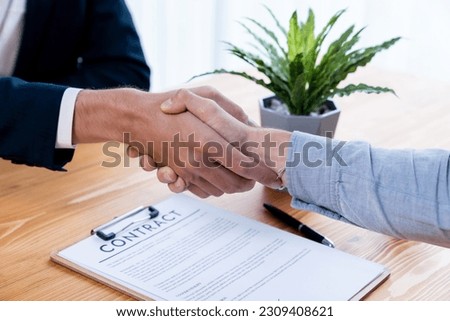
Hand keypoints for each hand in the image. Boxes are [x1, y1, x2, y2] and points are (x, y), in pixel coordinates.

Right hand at [73, 87, 258, 197]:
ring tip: (244, 179)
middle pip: (235, 184)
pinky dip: (215, 189)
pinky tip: (221, 179)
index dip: (262, 173)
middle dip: (251, 184)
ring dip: (234, 188)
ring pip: (220, 190)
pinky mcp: (178, 176)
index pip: (244, 166)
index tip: (272, 174)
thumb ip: (231, 110)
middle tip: (260, 179)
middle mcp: (199, 161)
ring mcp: (187, 172)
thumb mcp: (205, 95)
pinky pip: (202, 192)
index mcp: (209, 141)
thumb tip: (252, 125)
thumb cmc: (173, 105)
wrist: (138, 119)